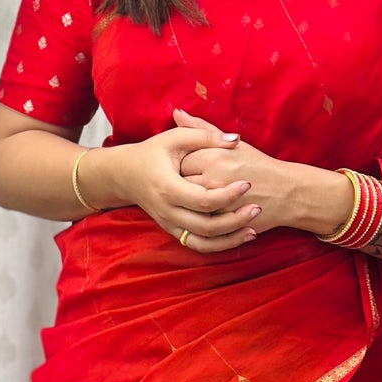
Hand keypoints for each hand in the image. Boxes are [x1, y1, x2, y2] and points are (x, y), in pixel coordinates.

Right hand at [104, 117, 260, 252]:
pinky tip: (239, 237)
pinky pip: (198, 245)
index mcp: (167, 187)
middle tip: (257, 207)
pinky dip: (220, 246)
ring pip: (204, 241)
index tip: (248, 184)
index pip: (203, 199)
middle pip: (206, 225)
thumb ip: (204, 135)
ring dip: (230, 239)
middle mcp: (167, 211)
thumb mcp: (175, 139)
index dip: (228, 195)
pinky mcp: (173, 231)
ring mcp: (170, 224)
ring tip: (254, 229)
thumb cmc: (152, 153)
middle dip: (235, 220)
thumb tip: (235, 139)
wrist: (124, 175)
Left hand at [172, 108, 325, 235]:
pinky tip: (207, 212)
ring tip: (200, 198)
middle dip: (182, 185)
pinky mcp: (222, 222)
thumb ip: (201, 129)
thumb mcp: (231, 143)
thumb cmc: (258, 165)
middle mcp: (210, 179)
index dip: (182, 166)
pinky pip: (199, 222)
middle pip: (179, 184)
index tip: (192, 168)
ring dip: (190, 203)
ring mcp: (216, 204)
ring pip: (187, 205)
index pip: (178, 161)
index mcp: (210, 157)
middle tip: (195, 184)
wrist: (286, 192)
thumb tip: (177, 113)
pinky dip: (199, 218)